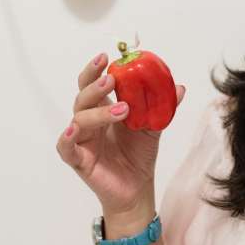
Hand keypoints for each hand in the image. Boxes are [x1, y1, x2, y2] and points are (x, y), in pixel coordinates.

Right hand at [56, 53, 186, 215]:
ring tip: (123, 109)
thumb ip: (163, 107)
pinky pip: (65, 147)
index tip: (107, 57)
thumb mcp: (153, 127)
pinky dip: (67, 137)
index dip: (96, 70)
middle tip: (112, 79)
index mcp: (103, 109)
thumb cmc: (138, 154)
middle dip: (96, 86)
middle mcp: (89, 121)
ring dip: (99, 112)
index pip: (94, 84)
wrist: (138, 186)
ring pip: (80, 118)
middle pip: (84, 97)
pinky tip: (74, 129)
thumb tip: (179, 88)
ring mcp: (82, 139)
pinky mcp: (78, 159)